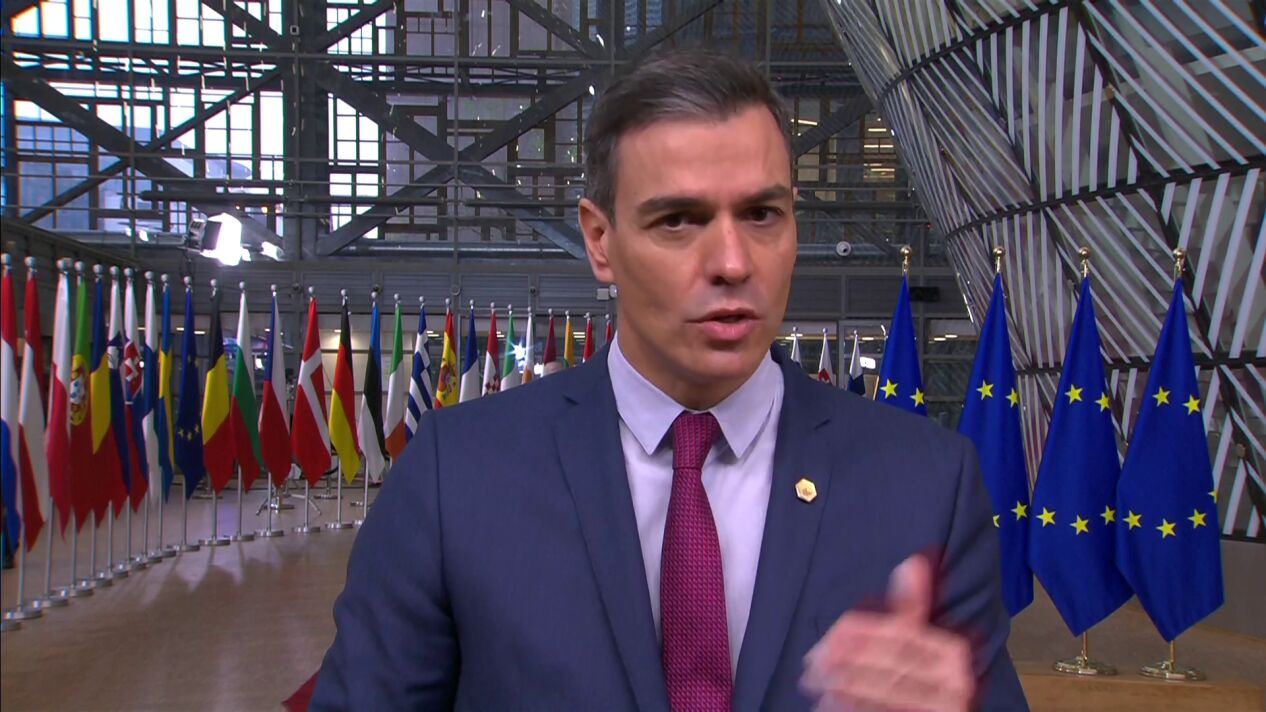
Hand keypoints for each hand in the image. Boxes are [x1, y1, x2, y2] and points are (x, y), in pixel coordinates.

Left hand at [800, 555, 974, 711]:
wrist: (944, 711)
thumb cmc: (933, 673)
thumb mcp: (926, 638)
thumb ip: (916, 605)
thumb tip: (913, 562)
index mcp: (954, 650)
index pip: (899, 633)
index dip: (859, 633)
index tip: (828, 638)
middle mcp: (956, 679)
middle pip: (887, 662)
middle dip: (843, 661)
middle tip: (810, 664)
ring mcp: (944, 706)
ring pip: (882, 691)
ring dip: (842, 687)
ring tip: (813, 684)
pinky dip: (851, 708)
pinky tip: (827, 704)